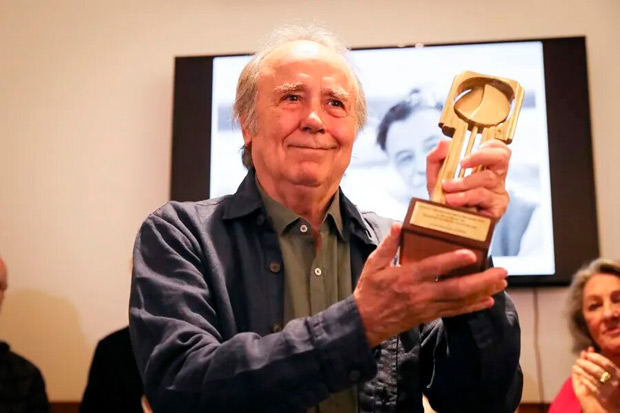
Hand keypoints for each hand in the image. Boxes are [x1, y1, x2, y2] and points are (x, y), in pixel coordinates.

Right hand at [353, 223, 507, 347]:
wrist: (365, 322)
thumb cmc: (369, 291)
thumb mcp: (372, 265)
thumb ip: (387, 245)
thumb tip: (399, 225)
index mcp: (405, 278)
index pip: (433, 268)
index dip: (453, 261)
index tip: (472, 253)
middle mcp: (420, 294)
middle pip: (456, 289)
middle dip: (481, 281)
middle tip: (502, 272)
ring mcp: (426, 307)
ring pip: (460, 301)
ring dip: (483, 292)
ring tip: (501, 283)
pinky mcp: (429, 315)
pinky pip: (455, 311)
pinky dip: (473, 306)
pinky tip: (488, 300)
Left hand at [426, 139, 510, 219]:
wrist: (442, 226)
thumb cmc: (443, 201)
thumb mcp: (435, 177)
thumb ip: (436, 158)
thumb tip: (444, 142)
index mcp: (485, 168)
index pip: (498, 149)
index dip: (489, 145)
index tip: (469, 150)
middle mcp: (496, 179)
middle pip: (503, 156)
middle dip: (480, 156)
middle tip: (461, 163)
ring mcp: (499, 194)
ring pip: (488, 178)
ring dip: (464, 182)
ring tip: (448, 190)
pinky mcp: (498, 208)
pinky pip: (484, 195)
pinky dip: (466, 196)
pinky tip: (454, 201)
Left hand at [572, 347, 619, 412]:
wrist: (616, 404)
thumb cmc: (612, 384)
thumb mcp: (611, 373)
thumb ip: (601, 362)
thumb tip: (589, 349)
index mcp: (618, 374)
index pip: (606, 363)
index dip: (595, 357)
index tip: (587, 354)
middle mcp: (615, 382)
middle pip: (596, 370)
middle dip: (585, 364)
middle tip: (578, 360)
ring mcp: (609, 390)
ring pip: (591, 377)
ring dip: (581, 371)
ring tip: (575, 367)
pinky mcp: (602, 396)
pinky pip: (590, 385)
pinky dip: (583, 379)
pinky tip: (579, 375)